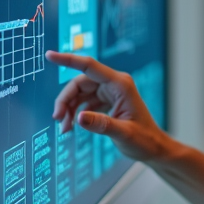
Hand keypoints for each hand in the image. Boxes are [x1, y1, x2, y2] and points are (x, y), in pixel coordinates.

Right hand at [45, 51, 170, 162]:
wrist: (153, 148)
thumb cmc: (144, 140)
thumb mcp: (124, 134)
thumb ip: (102, 125)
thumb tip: (79, 118)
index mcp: (120, 84)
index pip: (89, 66)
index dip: (68, 60)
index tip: (50, 55)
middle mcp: (114, 84)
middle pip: (80, 83)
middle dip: (65, 99)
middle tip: (57, 119)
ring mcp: (110, 92)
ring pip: (80, 93)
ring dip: (69, 108)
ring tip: (64, 128)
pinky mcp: (107, 101)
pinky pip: (85, 101)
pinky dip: (75, 112)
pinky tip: (71, 126)